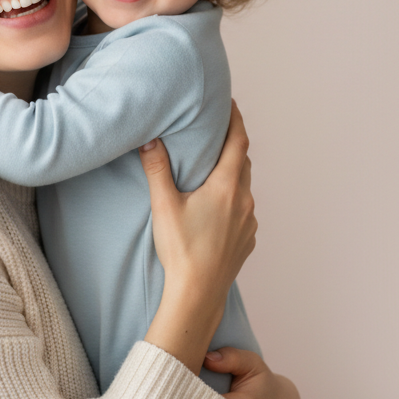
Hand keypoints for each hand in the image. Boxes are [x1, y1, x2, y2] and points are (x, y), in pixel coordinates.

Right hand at [141, 102, 256, 372]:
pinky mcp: (248, 238)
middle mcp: (244, 200)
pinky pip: (245, 210)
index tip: (232, 104)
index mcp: (227, 186)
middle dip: (233, 144)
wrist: (198, 293)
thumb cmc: (181, 250)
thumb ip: (157, 169)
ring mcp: (249, 221)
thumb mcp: (165, 206)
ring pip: (245, 186)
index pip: (238, 141)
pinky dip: (235, 198)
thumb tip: (150, 139)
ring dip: (234, 173)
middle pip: (243, 162)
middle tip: (220, 131)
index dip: (236, 120)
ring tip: (217, 167)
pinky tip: (220, 204)